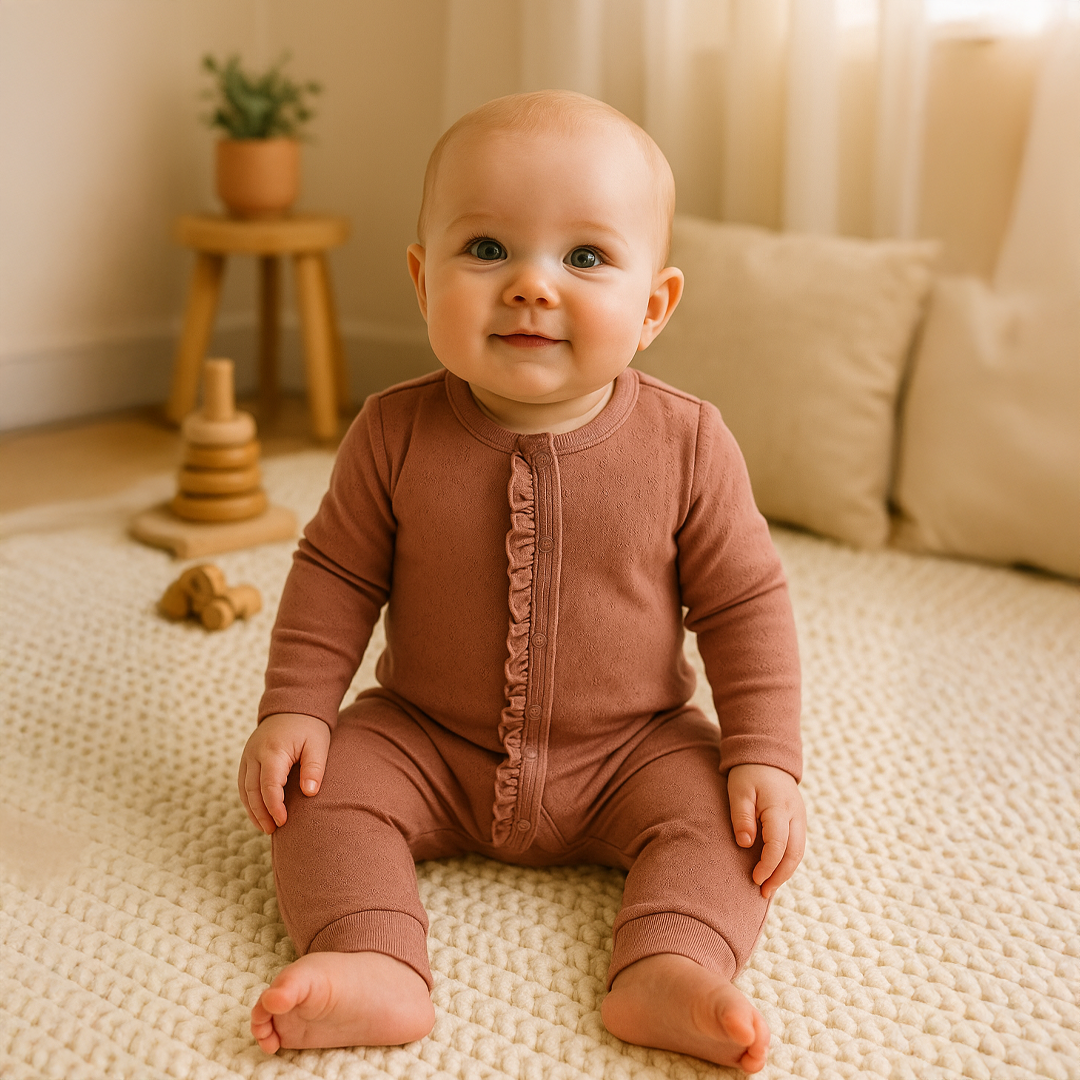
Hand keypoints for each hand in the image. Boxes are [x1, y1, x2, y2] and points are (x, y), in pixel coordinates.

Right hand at [238, 712, 330, 833]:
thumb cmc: (309, 727)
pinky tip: (258, 814)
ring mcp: (247, 755)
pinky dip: (248, 800)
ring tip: (266, 827)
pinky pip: (242, 783)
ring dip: (252, 810)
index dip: (274, 806)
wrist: (293, 706)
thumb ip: (314, 768)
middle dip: (261, 813)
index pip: (269, 785)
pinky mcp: (246, 758)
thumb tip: (310, 793)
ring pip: (244, 789)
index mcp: (273, 750)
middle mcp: (255, 753)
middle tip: (274, 830)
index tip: (283, 822)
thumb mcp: (318, 745)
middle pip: (252, 790)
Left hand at [727, 763, 805, 899]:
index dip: (767, 865)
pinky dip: (787, 861)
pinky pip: (796, 845)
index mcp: (780, 807)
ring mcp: (800, 817)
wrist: (767, 757)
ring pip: (799, 852)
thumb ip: (741, 816)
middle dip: (780, 876)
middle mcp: (795, 815)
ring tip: (768, 888)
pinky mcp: (798, 820)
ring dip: (785, 872)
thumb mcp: (738, 791)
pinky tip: (774, 871)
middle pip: (794, 853)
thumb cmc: (748, 774)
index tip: (755, 879)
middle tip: (764, 893)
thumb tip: (745, 844)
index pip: (778, 844)